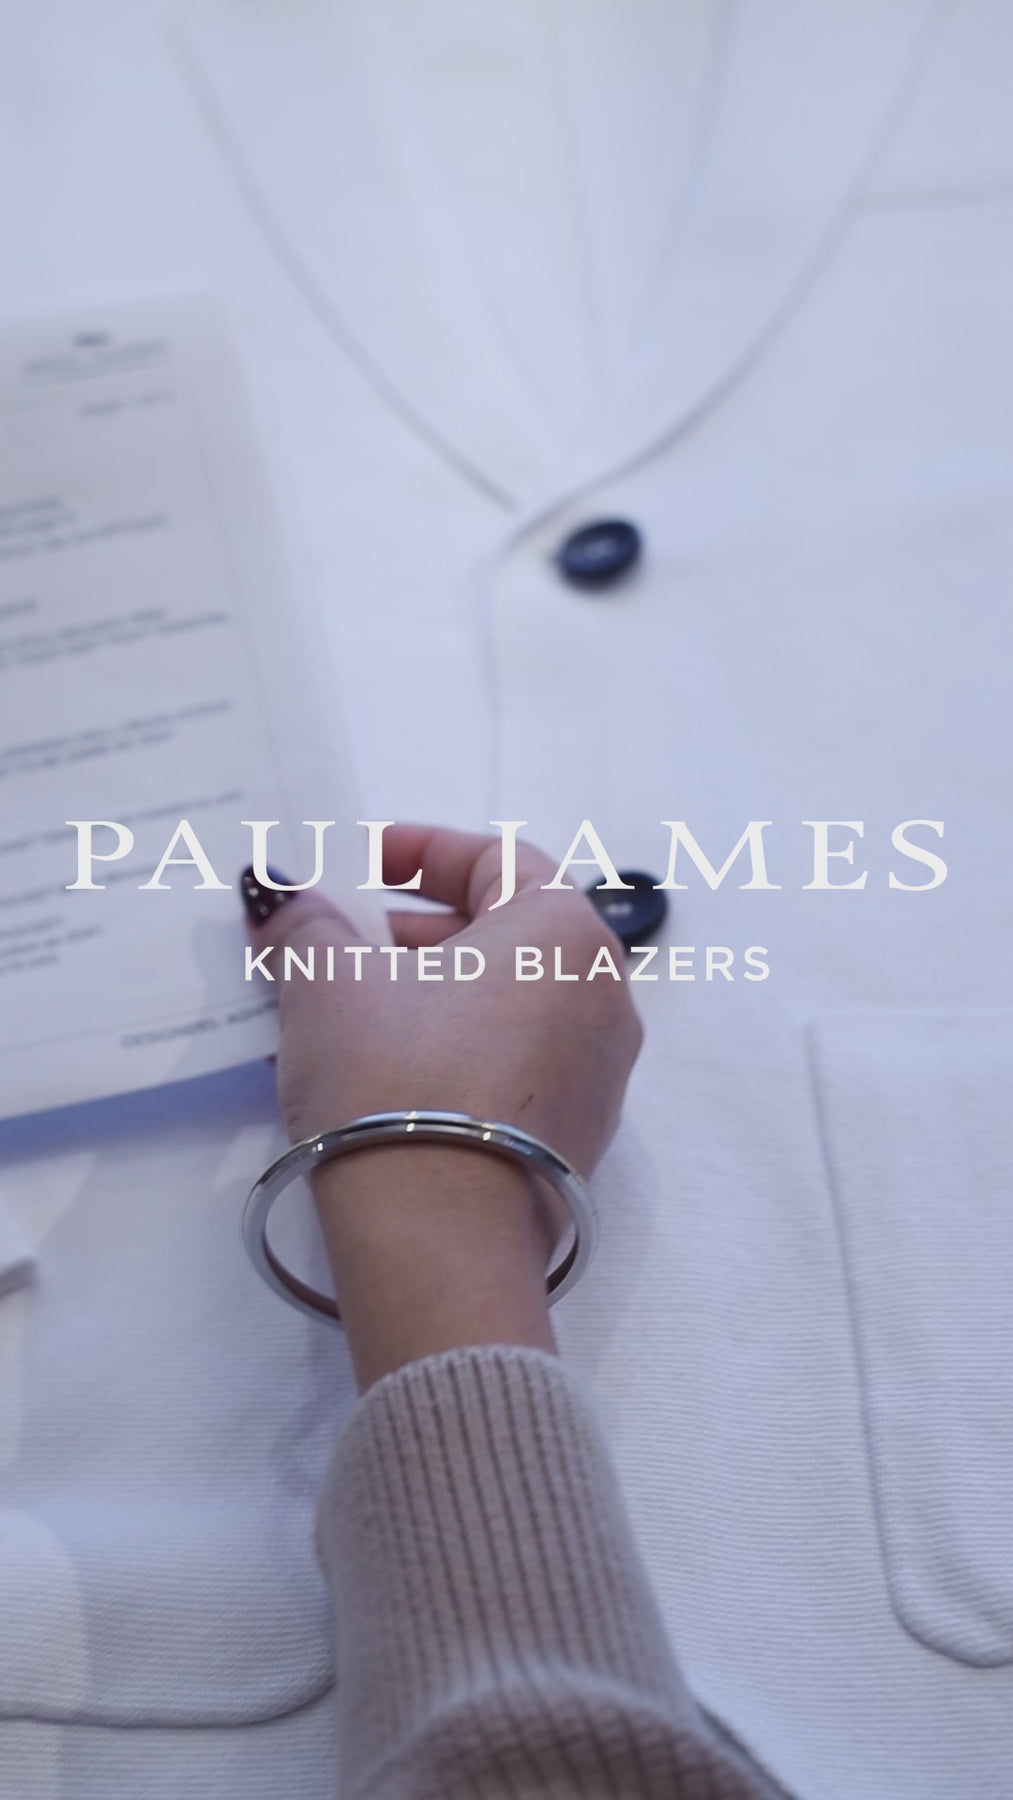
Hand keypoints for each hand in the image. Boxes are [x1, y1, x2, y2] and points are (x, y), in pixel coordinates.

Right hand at [242, 824, 642, 1384]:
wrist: (441, 1246)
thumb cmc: (393, 1084)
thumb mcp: (329, 985)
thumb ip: (305, 923)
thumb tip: (279, 891)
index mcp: (565, 932)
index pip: (495, 857)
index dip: (418, 850)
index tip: (356, 865)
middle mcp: (604, 995)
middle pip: (505, 931)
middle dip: (413, 930)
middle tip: (339, 942)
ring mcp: (599, 1073)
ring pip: (505, 1003)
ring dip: (425, 995)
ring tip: (340, 1015)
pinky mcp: (577, 1138)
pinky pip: (511, 1064)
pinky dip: (452, 1050)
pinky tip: (376, 1078)